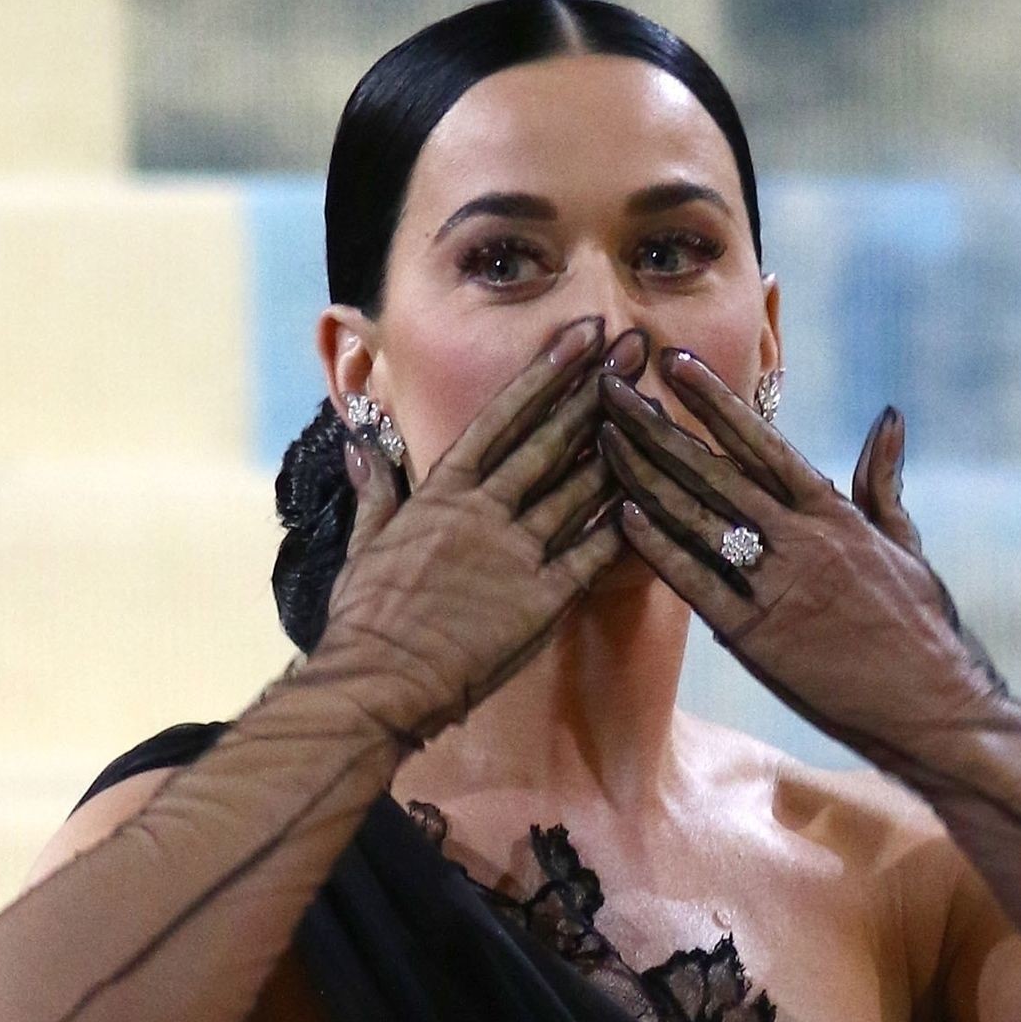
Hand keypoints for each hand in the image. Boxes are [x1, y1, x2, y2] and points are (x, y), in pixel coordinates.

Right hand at [311, 315, 641, 747]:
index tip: (580, 337)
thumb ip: (375, 491)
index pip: (503, 418)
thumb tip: (360, 444)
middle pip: (551, 439)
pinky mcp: (541, 602)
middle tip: (637, 345)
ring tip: (656, 404)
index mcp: (442, 493)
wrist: (376, 684)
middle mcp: (484, 512)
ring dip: (621, 443)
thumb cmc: (364, 622)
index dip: (545, 374)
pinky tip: (660, 495)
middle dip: (597, 388)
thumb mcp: (364, 546)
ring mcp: (516, 555)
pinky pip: (593, 556)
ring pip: (580, 488)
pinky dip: (625, 526)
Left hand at [594, 347, 1006, 752]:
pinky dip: (658, 548)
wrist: (933, 708)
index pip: (763, 442)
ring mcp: (776, 586)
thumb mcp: (905, 545)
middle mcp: (800, 539)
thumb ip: (881, 482)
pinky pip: (696, 583)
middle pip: (714, 471)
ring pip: (695, 518)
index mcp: (833, 513)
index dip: (715, 400)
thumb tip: (888, 418)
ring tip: (601, 439)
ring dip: (643, 476)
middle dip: (657, 427)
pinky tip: (621, 515)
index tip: (673, 363)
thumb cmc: (923, 627)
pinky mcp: (756, 636)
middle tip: (610, 387)